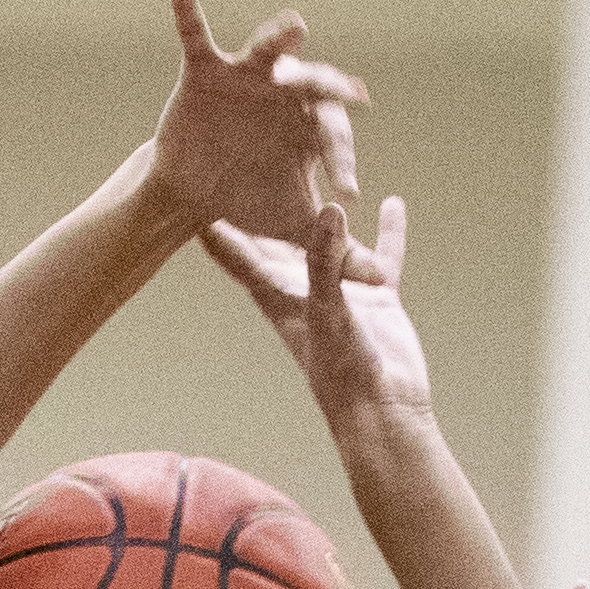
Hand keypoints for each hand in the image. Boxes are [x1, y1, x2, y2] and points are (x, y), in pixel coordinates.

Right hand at [151, 0, 367, 242]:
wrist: (196, 194)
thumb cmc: (251, 198)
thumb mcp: (296, 226)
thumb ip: (338, 252)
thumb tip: (384, 285)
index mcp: (309, 125)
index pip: (334, 138)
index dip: (342, 164)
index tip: (344, 193)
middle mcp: (285, 92)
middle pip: (312, 84)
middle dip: (325, 88)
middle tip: (345, 96)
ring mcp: (247, 75)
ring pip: (270, 50)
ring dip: (281, 40)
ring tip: (297, 26)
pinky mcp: (205, 67)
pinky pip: (194, 30)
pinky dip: (185, 4)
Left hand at [202, 195, 425, 430]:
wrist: (382, 410)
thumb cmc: (342, 371)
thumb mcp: (329, 309)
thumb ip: (325, 261)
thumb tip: (328, 210)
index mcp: (281, 298)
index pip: (243, 259)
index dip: (221, 235)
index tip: (195, 204)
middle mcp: (308, 292)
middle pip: (281, 244)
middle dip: (266, 215)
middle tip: (248, 178)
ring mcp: (343, 294)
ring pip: (332, 245)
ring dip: (327, 217)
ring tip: (319, 179)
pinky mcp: (376, 300)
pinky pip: (381, 257)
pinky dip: (388, 232)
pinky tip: (393, 203)